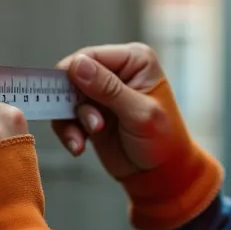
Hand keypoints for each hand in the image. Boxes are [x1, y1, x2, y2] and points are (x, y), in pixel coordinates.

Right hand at [53, 43, 173, 178]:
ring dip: (72, 121)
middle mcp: (116, 72)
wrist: (160, 173)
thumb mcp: (139, 113)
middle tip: (90, 124)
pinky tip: (79, 146)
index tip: (66, 96)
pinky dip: (69, 132)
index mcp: (134, 60)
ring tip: (92, 135)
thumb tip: (78, 65)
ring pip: (67, 98)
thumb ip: (108, 89)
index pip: (92, 56)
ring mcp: (102, 94)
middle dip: (74, 102)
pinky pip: (66, 117)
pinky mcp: (90, 113)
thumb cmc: (163, 141)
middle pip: (74, 75)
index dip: (73, 73)